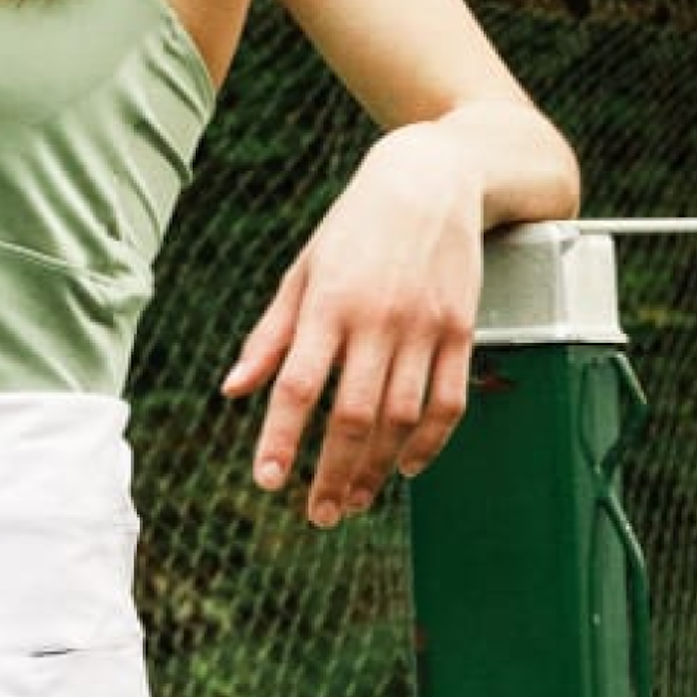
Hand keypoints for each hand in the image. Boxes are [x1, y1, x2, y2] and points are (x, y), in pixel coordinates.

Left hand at [219, 129, 486, 528]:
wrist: (433, 180)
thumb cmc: (354, 227)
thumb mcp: (302, 271)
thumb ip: (271, 336)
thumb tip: (233, 391)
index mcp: (328, 304)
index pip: (299, 386)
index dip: (282, 438)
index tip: (268, 482)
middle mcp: (378, 320)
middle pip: (354, 415)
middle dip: (333, 472)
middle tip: (317, 515)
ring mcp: (426, 327)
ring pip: (403, 417)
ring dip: (377, 468)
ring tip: (353, 501)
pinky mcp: (463, 330)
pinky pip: (450, 400)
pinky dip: (430, 442)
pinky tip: (406, 468)